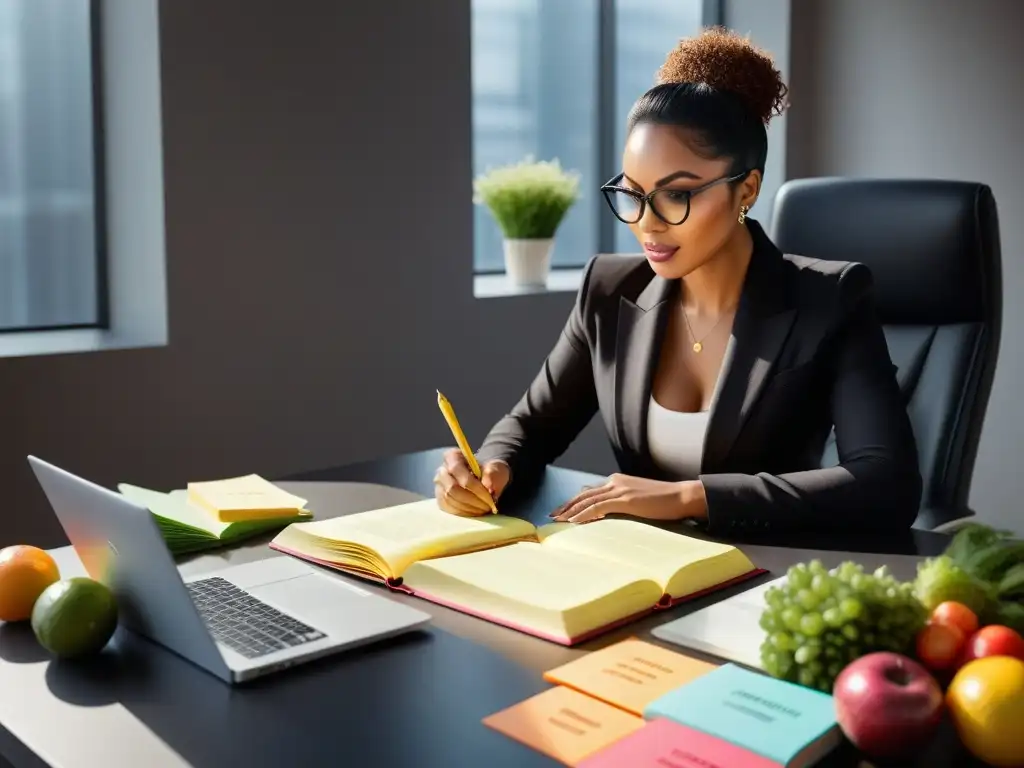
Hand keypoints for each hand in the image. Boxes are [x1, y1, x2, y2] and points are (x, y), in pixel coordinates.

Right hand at [433, 449, 510, 516]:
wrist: (483, 478)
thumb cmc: (488, 471)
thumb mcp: (496, 468)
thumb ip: (493, 475)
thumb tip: (490, 488)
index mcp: (452, 456)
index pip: (457, 470)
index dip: (473, 486)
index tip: (491, 496)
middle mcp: (441, 471)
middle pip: (452, 488)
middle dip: (473, 500)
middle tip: (489, 506)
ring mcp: (439, 486)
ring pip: (450, 500)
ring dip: (469, 508)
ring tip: (484, 509)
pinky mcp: (441, 500)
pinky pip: (449, 509)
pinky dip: (464, 513)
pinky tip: (476, 512)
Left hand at [549, 474, 707, 523]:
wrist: (681, 497)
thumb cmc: (663, 502)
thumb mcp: (638, 500)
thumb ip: (621, 503)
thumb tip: (607, 513)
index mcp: (616, 481)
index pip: (588, 492)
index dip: (573, 502)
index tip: (560, 512)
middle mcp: (614, 482)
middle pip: (583, 495)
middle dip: (566, 506)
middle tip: (551, 517)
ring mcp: (620, 489)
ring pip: (587, 501)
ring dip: (570, 512)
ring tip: (557, 521)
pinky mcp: (626, 499)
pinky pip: (599, 508)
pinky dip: (584, 515)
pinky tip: (574, 522)